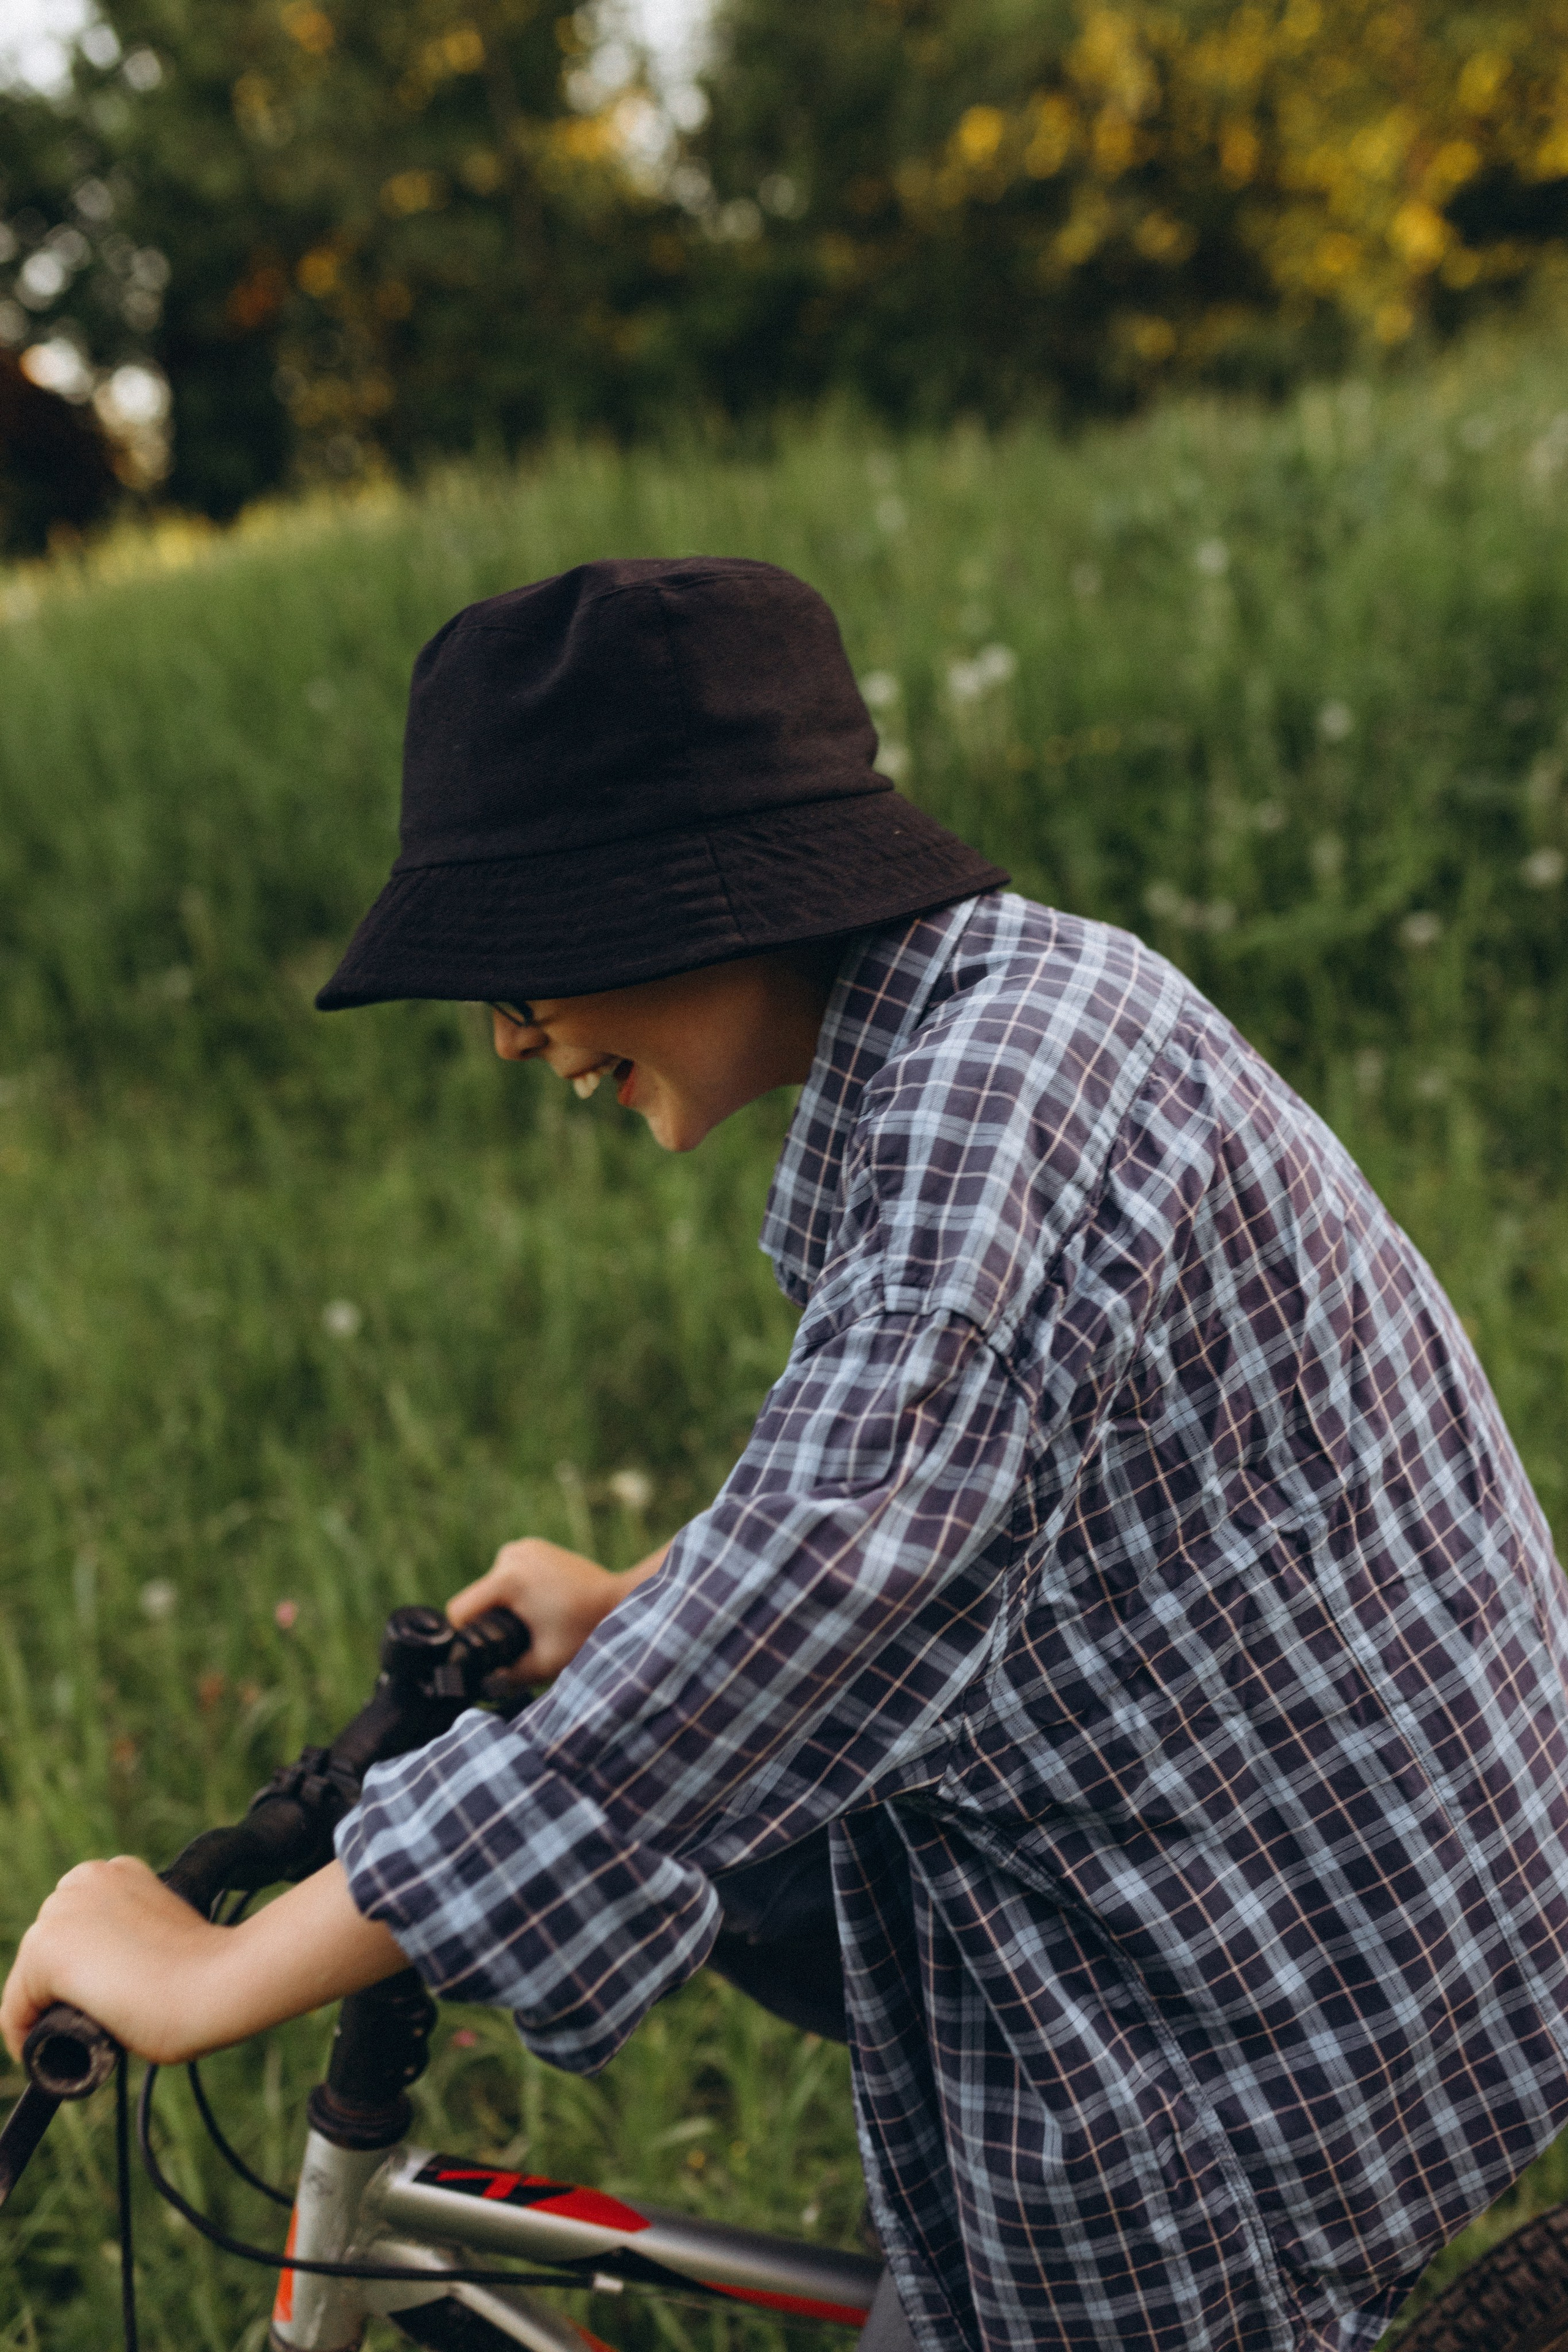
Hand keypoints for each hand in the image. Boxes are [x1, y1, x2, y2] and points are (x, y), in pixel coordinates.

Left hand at [2, 1854, 227, 2064]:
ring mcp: (61, 1911)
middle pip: (50, 1950)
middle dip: (65, 1989)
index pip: (76, 1929)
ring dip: (52, 2010)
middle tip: (101, 2021)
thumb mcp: (164, 1934)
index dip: (85, 1971)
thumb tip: (115, 1968)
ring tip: (89, 2035)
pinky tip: (55, 2051)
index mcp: (117, 1871)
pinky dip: (27, 2038)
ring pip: (30, 1981)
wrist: (217, 1983)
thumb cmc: (206, 1970)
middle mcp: (84, 1879)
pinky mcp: (44, 1949)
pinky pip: (14, 2012)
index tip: (105, 2001)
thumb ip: (133, 1935)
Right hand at [449, 1536, 669, 1681]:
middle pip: (477, 1599)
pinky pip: (508, 1575)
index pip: (460, 1610)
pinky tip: (540, 1606)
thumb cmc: (585, 1631)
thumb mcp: (542, 1663)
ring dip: (504, 1608)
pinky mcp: (533, 1546)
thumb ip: (507, 1676)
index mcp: (508, 1578)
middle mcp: (511, 1555)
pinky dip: (516, 1592)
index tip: (481, 1654)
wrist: (620, 1600)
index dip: (463, 1638)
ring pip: (491, 1588)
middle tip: (522, 1638)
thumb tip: (481, 1684)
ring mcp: (523, 1546)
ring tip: (536, 1621)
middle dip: (490, 1623)